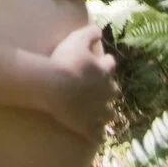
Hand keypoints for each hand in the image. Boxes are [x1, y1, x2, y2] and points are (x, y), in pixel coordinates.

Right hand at [45, 23, 116, 140]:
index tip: (102, 62)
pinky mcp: (88, 126)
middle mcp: (105, 92)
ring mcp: (97, 111)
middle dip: (110, 90)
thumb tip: (100, 29)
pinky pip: (98, 134)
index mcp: (103, 71)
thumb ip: (90, 32)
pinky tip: (100, 137)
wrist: (55, 86)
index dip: (106, 63)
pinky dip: (100, 135)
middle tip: (102, 89)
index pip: (110, 65)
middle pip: (113, 91)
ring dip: (108, 113)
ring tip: (105, 114)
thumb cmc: (65, 60)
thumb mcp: (77, 39)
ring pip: (109, 114)